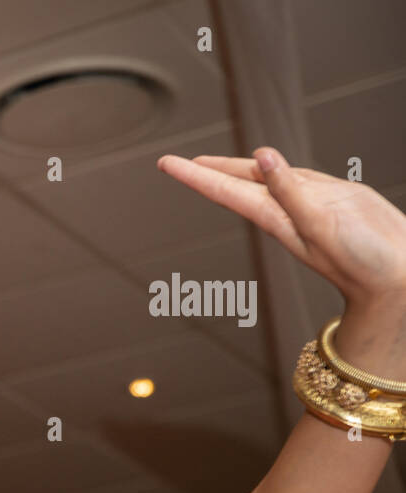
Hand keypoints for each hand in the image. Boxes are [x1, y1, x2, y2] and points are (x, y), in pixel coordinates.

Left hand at [156, 147, 405, 311]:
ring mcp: (311, 205)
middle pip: (239, 184)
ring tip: (214, 162)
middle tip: (178, 162)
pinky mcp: (337, 199)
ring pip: (266, 180)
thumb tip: (262, 157)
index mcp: (276, 217)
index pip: (225, 190)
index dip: (195, 176)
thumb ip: (291, 190)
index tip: (166, 163)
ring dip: (238, 170)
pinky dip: (280, 169)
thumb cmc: (360, 260)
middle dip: (208, 172)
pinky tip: (271, 163)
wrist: (396, 278)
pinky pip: (299, 178)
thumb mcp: (319, 223)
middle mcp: (287, 210)